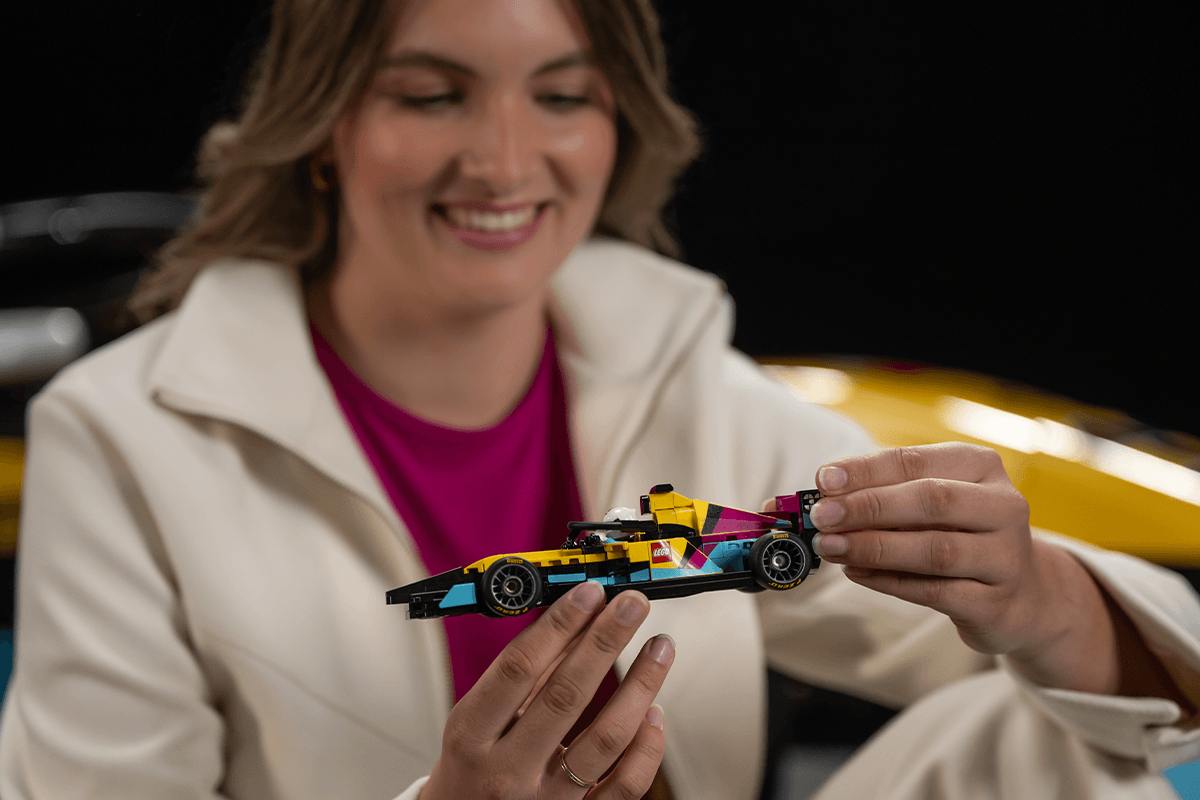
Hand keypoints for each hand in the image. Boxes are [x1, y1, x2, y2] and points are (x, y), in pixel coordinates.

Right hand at [421, 582, 673, 799]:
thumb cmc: (471, 770)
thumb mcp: (475, 721)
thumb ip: (519, 679)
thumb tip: (571, 622)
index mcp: (472, 736)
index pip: (518, 669)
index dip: (557, 626)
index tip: (588, 593)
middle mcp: (508, 770)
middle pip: (566, 696)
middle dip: (605, 641)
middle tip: (633, 604)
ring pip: (606, 738)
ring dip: (640, 684)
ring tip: (660, 646)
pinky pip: (625, 785)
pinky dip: (646, 746)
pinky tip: (655, 711)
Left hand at [807, 442, 1053, 655]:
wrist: (1022, 594)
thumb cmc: (961, 535)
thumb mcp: (933, 504)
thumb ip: (886, 494)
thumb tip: (824, 495)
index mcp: (981, 467)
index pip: (916, 461)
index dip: (867, 470)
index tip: (824, 479)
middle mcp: (1003, 506)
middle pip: (930, 500)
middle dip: (868, 507)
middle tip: (823, 516)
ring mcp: (1005, 557)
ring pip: (934, 549)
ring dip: (874, 547)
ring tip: (831, 547)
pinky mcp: (996, 602)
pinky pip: (934, 591)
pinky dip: (889, 581)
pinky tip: (857, 573)